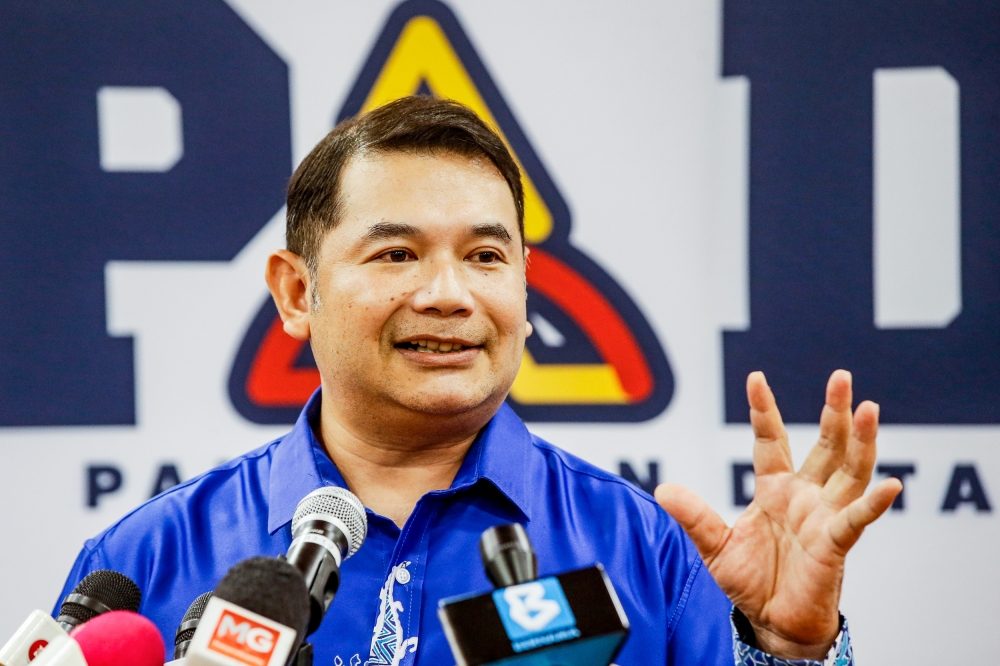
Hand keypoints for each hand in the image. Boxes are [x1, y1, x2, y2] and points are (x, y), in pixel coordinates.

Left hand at [655, 370, 901, 659]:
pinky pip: (856, 521)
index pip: (771, 440)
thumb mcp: (714, 546)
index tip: (756, 377)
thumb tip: (662, 490)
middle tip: (841, 377)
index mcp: (774, 488)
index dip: (764, 410)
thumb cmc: (750, 581)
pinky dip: (873, 504)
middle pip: (824, 446)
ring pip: (848, 471)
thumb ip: (694, 517)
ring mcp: (823, 517)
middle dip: (833, 411)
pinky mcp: (834, 544)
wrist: (772, 623)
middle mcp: (804, 496)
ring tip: (869, 409)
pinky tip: (889, 485)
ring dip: (860, 442)